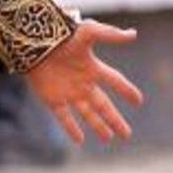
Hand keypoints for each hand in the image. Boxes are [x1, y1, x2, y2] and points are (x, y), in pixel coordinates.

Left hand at [26, 20, 144, 145]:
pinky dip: (72, 129)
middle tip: (127, 135)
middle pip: (103, 105)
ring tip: (108, 139)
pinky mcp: (53, 100)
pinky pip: (64, 118)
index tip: (139, 101)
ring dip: (98, 127)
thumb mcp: (88, 32)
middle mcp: (83, 83)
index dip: (127, 90)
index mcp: (93, 68)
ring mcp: (68, 93)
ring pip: (87, 114)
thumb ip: (110, 34)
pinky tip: (80, 141)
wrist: (33, 42)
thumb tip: (133, 35)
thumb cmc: (62, 35)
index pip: (115, 81)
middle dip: (115, 120)